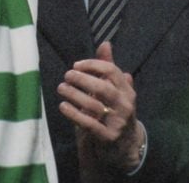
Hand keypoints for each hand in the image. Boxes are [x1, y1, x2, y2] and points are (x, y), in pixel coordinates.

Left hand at [58, 42, 144, 174]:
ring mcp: (118, 122)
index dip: (92, 64)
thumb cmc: (115, 110)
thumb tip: (106, 43)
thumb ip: (108, 67)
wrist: (126, 146)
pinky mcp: (108, 137)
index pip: (111, 71)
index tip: (75, 65)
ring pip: (94, 105)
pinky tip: (63, 106)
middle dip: (82, 79)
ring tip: (61, 88)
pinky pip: (89, 124)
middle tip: (67, 75)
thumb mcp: (115, 89)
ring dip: (74, 95)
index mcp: (127, 90)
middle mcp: (125, 105)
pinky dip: (74, 114)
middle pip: (103, 87)